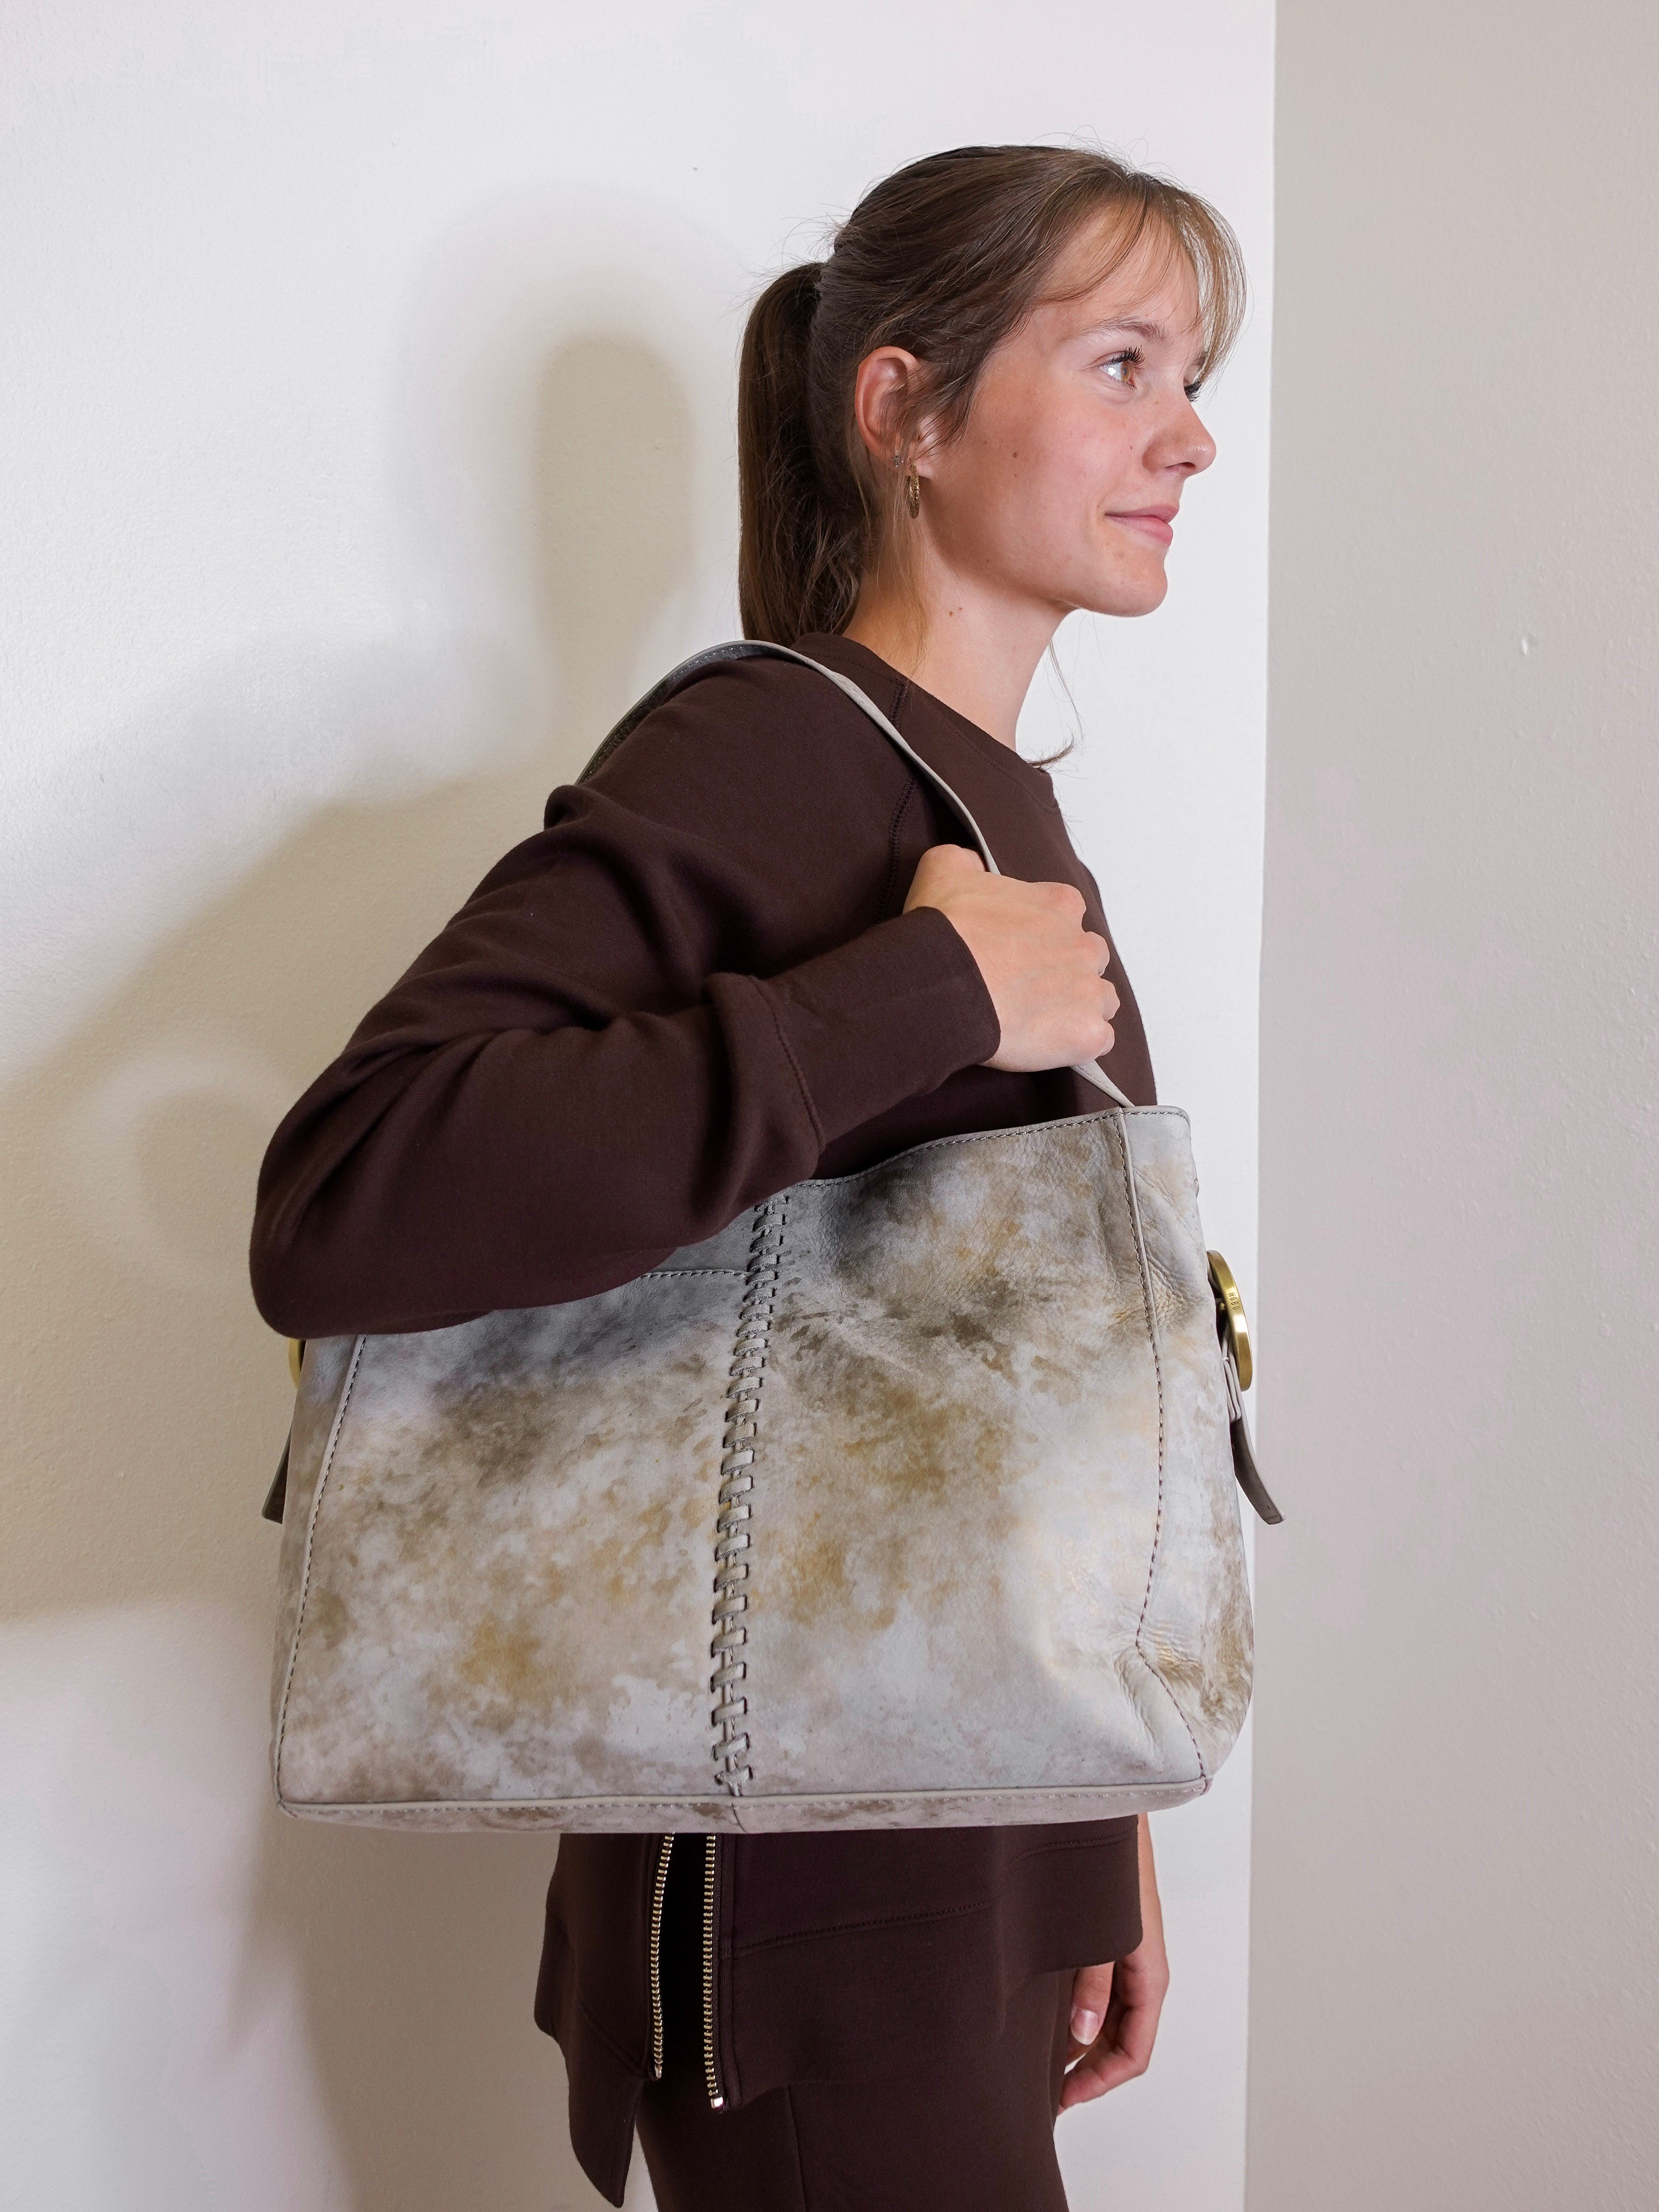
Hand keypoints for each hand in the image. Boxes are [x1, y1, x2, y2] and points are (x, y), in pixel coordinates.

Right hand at [903, 844, 1118, 1073]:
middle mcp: (1083, 944)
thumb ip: (966, 862)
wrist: (941, 982)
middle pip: (1089, 957)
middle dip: (1066, 970)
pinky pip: (1098, 1041)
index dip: (1043, 932)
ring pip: (1102, 999)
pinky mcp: (1087, 1034)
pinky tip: (1048, 1045)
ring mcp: (1089, 991)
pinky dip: (1079, 1043)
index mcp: (1059, 904)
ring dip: (1078, 1007)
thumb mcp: (944, 869)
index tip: (1018, 948)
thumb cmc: (945, 930)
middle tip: (1026, 986)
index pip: (1067, 914)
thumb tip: (972, 866)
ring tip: (1040, 1020)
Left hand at [1059, 1815, 1168, 2110]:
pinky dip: (1075, 2012)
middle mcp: (1141, 1972)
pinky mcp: (1108, 1941)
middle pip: (1121, 2041)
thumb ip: (1092, 1983)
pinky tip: (1043, 2014)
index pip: (1134, 2053)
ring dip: (1080, 2043)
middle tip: (1044, 2089)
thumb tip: (1082, 2036)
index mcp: (1150, 1976)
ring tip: (1037, 2058)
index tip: (1063, 2098)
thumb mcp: (1100, 1930)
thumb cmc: (1110, 1865)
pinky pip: (1097, 1992)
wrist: (1105, 1813)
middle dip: (1089, 2070)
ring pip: (1108, 2019)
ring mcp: (1125, 1957)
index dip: (1100, 2083)